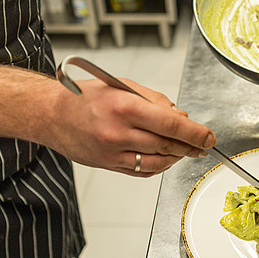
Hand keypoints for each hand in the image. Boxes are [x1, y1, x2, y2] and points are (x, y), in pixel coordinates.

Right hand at [46, 78, 215, 176]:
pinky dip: (159, 166)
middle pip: (168, 146)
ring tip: (185, 150)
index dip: (195, 133)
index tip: (209, 137)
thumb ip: (155, 101)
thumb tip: (181, 116)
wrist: (50, 114)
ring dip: (177, 158)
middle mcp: (118, 132)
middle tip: (203, 144)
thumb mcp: (123, 86)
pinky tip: (166, 158)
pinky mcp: (108, 165)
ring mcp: (112, 152)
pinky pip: (142, 171)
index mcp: (124, 107)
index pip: (171, 124)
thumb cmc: (85, 96)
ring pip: (158, 162)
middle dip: (191, 146)